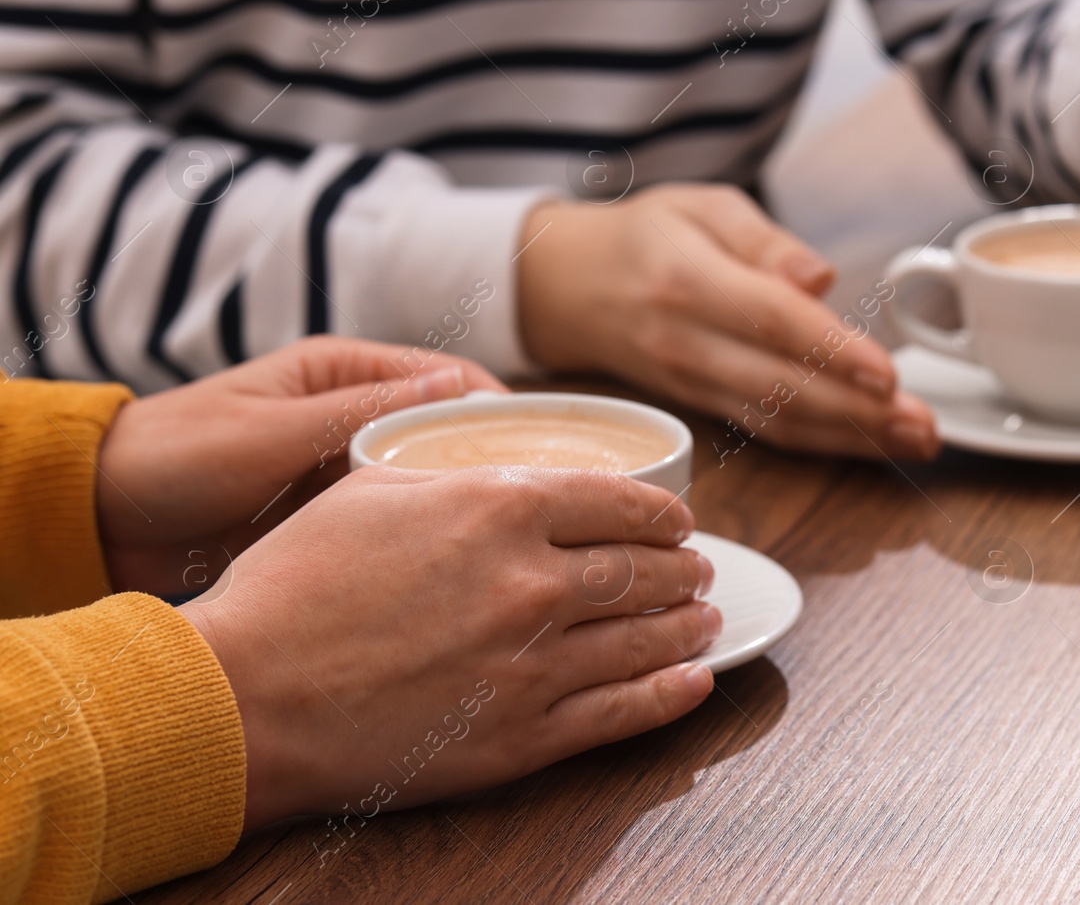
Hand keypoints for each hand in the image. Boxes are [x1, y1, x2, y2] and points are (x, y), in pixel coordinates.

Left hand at [96, 336, 505, 594]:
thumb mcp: (271, 432)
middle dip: (490, 466)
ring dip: (459, 510)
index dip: (498, 412)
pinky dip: (422, 545)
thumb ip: (359, 411)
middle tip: (538, 511)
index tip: (541, 451)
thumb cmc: (175, 455)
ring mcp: (344, 472)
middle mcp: (353, 417)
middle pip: (446, 436)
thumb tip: (455, 387)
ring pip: (426, 486)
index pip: (447, 380)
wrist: (99, 522)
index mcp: (343, 373)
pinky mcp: (330, 522)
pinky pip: (392, 528)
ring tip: (507, 546)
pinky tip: (453, 572)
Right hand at [178, 465, 717, 830]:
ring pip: (643, 639)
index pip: (618, 503)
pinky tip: (694, 680)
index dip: (662, 514)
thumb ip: (459, 474)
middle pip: (640, 570)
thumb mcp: (375, 490)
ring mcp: (532, 663)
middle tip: (698, 569)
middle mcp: (530, 582)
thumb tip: (511, 473)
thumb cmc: (293, 585)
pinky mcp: (521, 737)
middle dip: (682, 568)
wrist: (244, 695)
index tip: (679, 521)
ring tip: (706, 618)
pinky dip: (669, 694)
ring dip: (687, 625)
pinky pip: (621, 712)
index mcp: (499, 509)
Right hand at [515, 184, 938, 458]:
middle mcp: (687, 343)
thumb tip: (819, 279)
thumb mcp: (701, 205)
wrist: (568, 289)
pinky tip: (873, 445)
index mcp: (686, 280)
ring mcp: (692, 384)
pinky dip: (823, 443)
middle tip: (922, 424)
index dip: (831, 351)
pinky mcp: (703, 407)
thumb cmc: (647, 236)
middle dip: (857, 412)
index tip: (888, 373)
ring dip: (852, 438)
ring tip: (915, 441)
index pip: (769, 321)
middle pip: (779, 386)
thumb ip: (764, 240)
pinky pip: (767, 431)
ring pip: (778, 420)